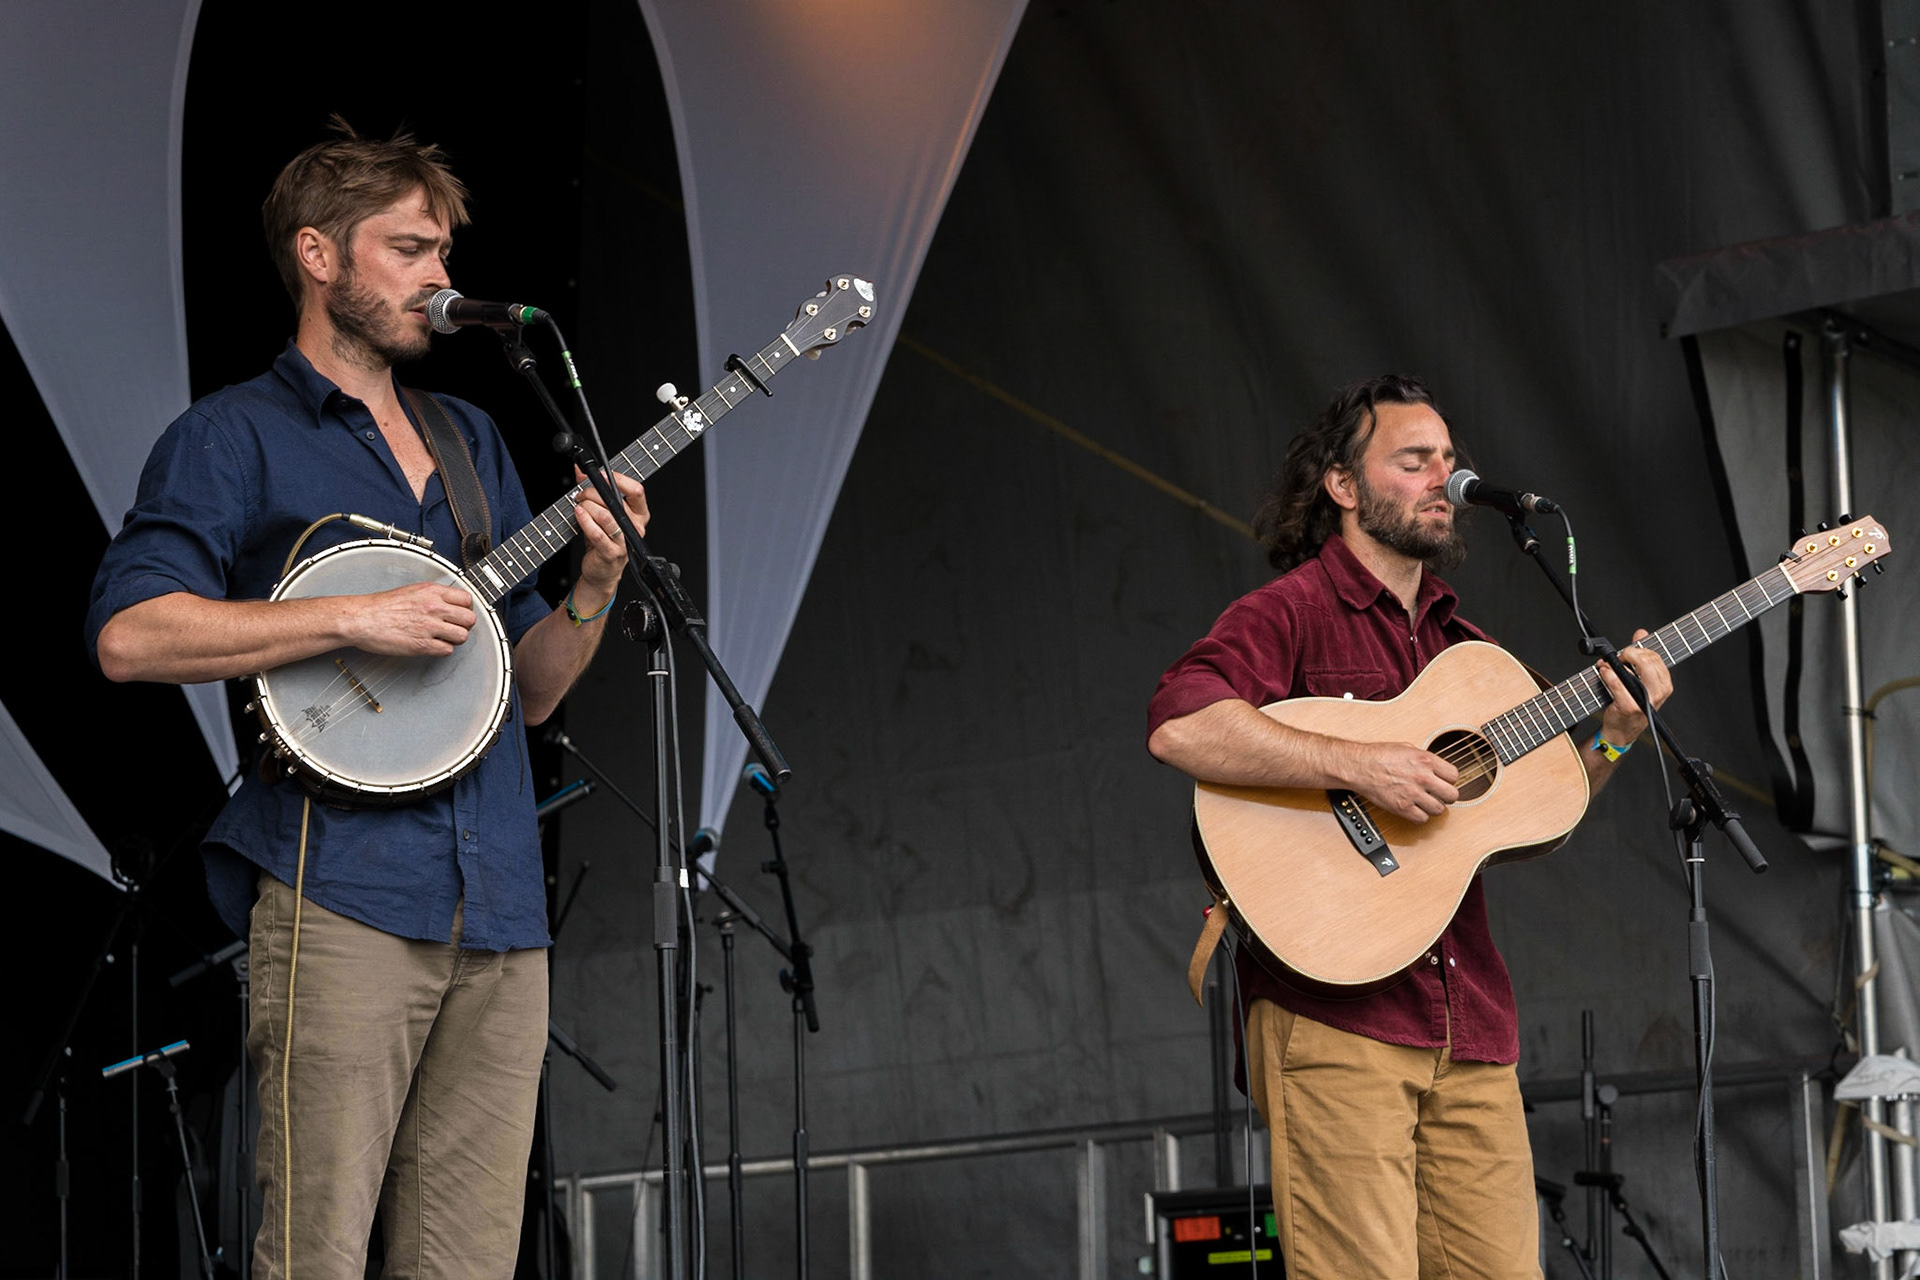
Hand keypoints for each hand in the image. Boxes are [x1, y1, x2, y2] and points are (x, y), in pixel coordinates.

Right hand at [343, 582, 476, 655]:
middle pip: (469, 619)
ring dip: (455, 639)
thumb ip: (432, 595)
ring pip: (462, 636)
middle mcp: (434, 607)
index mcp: (432, 591)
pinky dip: (442, 650)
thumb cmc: (380, 606)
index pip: (467, 599)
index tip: (460, 613)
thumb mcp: (411, 590)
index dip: (466, 608)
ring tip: (443, 638)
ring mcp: (430, 627)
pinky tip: (432, 646)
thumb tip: (448, 602)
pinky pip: (447, 650)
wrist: (361, 618)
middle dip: (464, 625)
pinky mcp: (422, 645)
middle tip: (454, 627)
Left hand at [571, 467, 649, 606]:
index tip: (602, 474)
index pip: (636, 491)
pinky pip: (597, 533)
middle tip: (580, 495)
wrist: (601, 571)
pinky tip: (578, 514)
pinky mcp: (611, 552)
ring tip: (578, 506)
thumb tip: (580, 471)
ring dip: (587, 506)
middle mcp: (635, 527)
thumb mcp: (601, 512)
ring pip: (605, 515)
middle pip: (615, 500)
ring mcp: (624, 541)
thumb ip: (592, 490)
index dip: (619, 479)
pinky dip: (585, 521)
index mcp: (639, 514)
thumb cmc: (603, 541)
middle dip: (592, 493)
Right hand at [1352, 740, 1459, 822]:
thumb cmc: (1378, 755)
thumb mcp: (1407, 748)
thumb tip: (1435, 767)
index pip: (1454, 775)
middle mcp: (1423, 777)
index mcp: (1426, 760)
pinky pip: (1423, 819)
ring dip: (1433, 807)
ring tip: (1424, 802)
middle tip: (1438, 794)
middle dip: (1446, 795)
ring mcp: (1413, 794)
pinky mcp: (1402, 808)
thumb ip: (1425, 759)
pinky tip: (1414, 809)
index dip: (1449, 780)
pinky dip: (1419, 816)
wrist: (1359, 766)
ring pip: (1439, 810)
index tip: (1443, 781)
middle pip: (1452, 795)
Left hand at [1596, 628, 1671, 746]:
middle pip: (1647, 660)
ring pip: (1633, 670)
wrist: (1621, 731)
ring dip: (1616, 664)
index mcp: (1664, 684)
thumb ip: (1640, 656)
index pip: (1655, 657)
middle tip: (1617, 658)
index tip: (1627, 652)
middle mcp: (1659, 693)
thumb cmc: (1629, 704)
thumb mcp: (1638, 679)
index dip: (1638, 650)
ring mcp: (1644, 700)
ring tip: (1607, 666)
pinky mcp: (1629, 706)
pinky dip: (1607, 674)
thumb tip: (1641, 632)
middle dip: (1628, 654)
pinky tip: (1603, 672)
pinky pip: (1617, 683)